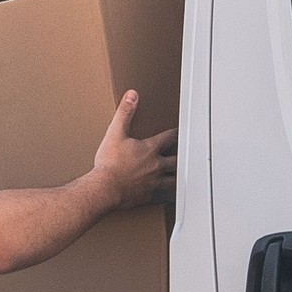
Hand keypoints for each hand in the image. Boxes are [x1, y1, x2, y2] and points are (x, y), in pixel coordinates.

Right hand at [92, 88, 176, 210]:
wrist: (104, 188)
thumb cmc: (110, 163)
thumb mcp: (114, 134)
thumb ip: (125, 113)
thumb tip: (132, 95)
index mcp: (150, 149)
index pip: (169, 138)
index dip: (175, 133)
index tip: (180, 131)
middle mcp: (156, 166)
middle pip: (176, 160)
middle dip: (181, 156)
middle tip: (187, 154)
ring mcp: (153, 182)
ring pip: (173, 180)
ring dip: (177, 177)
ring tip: (181, 176)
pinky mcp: (147, 196)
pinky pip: (158, 194)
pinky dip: (161, 192)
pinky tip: (160, 193)